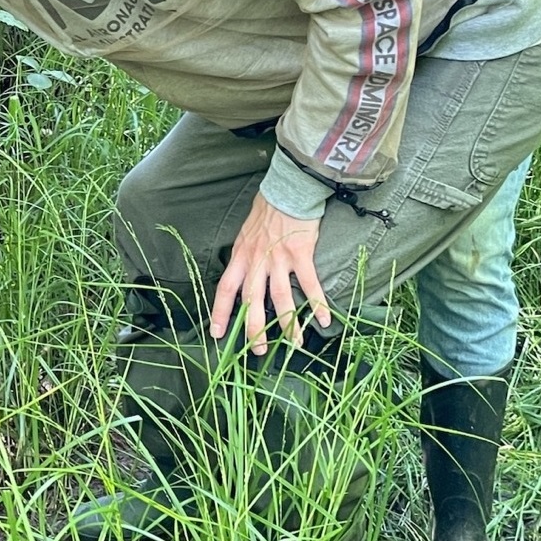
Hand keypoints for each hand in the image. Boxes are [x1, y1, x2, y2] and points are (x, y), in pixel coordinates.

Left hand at [209, 193, 332, 352]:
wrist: (288, 189)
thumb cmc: (267, 209)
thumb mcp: (246, 233)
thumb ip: (245, 255)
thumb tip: (244, 273)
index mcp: (241, 256)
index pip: (226, 288)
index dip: (221, 312)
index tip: (217, 333)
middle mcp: (257, 261)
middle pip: (252, 301)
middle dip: (254, 329)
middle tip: (258, 350)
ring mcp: (278, 259)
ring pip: (280, 299)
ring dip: (287, 324)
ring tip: (293, 344)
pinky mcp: (301, 255)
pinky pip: (309, 285)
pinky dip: (317, 304)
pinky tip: (323, 320)